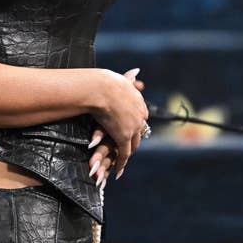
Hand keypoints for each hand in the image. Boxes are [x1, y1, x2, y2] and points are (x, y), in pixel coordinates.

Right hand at [88, 67, 148, 181]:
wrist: (102, 88)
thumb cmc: (107, 82)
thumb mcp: (122, 79)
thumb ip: (130, 78)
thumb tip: (137, 71)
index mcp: (139, 102)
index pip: (140, 117)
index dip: (135, 124)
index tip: (132, 129)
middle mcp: (139, 116)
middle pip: (139, 133)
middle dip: (134, 140)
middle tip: (128, 147)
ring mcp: (133, 128)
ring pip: (132, 145)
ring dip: (126, 153)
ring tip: (122, 160)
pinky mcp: (123, 137)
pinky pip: (123, 154)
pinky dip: (121, 163)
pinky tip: (118, 171)